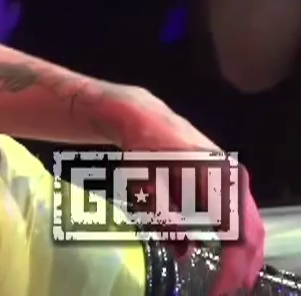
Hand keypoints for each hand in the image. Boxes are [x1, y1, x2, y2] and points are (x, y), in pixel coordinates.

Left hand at [106, 89, 264, 289]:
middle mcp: (234, 178)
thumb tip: (183, 253)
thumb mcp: (147, 185)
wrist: (144, 117)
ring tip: (230, 279)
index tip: (219, 289)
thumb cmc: (143, 149)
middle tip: (226, 290)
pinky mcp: (231, 180)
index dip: (231, 267)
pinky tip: (230, 255)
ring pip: (252, 225)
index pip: (237, 234)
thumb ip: (165, 218)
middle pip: (252, 232)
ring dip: (244, 255)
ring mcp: (236, 177)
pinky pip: (244, 215)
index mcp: (217, 179)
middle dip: (242, 266)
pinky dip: (240, 239)